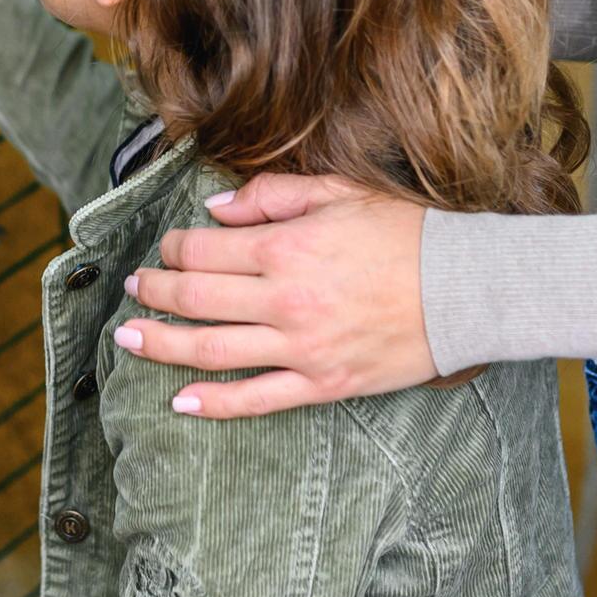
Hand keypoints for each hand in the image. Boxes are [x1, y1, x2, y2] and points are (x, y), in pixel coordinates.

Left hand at [115, 175, 432, 417]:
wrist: (468, 288)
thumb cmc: (408, 234)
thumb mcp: (340, 193)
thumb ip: (271, 197)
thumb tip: (215, 210)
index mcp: (286, 248)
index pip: (203, 249)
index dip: (173, 247)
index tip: (164, 247)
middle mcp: (285, 299)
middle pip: (195, 298)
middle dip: (154, 292)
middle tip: (133, 289)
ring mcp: (302, 347)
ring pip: (212, 350)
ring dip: (162, 344)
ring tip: (129, 340)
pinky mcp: (323, 384)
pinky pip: (257, 399)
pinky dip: (213, 403)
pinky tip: (180, 401)